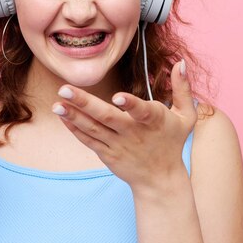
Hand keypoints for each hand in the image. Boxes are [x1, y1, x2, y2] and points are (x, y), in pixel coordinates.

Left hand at [51, 59, 196, 191]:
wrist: (160, 179)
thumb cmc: (172, 142)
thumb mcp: (186, 117)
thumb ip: (183, 89)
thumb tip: (181, 62)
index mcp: (154, 121)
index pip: (142, 111)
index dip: (130, 104)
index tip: (117, 97)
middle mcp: (133, 133)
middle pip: (107, 117)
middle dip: (85, 103)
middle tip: (65, 89)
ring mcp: (118, 145)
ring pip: (92, 129)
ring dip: (73, 115)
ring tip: (56, 103)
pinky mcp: (107, 154)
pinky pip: (88, 140)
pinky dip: (74, 128)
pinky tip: (62, 115)